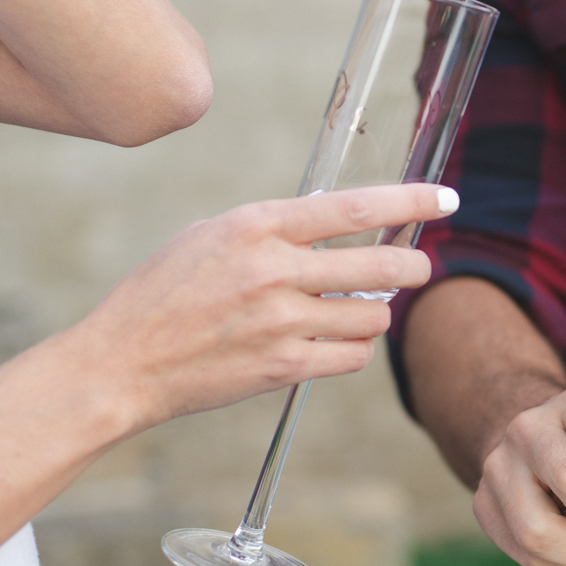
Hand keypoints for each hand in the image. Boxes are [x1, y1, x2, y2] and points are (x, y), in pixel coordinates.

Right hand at [68, 183, 458, 429]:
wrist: (121, 363)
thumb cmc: (162, 294)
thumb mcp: (210, 237)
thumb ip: (272, 229)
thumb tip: (334, 222)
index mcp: (255, 227)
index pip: (353, 207)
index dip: (409, 202)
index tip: (445, 199)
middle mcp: (273, 271)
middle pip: (381, 265)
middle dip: (413, 267)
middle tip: (417, 269)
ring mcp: (280, 322)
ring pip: (373, 316)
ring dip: (374, 314)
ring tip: (350, 311)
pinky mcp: (282, 366)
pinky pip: (352, 356)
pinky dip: (352, 349)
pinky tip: (333, 342)